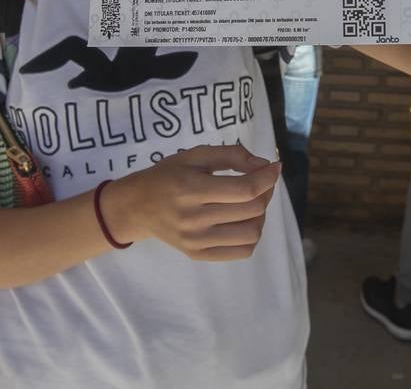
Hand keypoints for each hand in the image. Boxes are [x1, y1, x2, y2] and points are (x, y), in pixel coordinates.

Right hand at [105, 144, 281, 260]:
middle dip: (265, 191)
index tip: (274, 167)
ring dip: (260, 214)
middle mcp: (194, 219)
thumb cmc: (166, 176)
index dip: (267, 177)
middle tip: (259, 180)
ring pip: (252, 233)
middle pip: (252, 210)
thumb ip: (230, 155)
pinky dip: (251, 235)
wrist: (136, 207)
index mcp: (191, 189)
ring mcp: (197, 241)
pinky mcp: (199, 255)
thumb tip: (263, 165)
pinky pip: (242, 251)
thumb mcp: (193, 155)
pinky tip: (242, 220)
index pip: (245, 189)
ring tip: (249, 202)